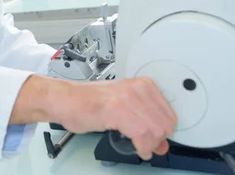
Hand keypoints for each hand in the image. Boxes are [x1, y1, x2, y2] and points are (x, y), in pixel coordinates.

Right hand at [58, 77, 176, 160]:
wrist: (65, 99)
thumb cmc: (88, 103)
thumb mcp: (123, 109)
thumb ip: (144, 122)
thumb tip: (161, 143)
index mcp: (143, 85)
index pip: (170, 115)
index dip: (164, 133)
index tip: (157, 141)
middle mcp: (138, 88)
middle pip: (165, 124)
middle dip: (158, 141)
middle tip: (147, 147)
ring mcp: (128, 98)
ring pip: (156, 130)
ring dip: (149, 146)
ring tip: (140, 148)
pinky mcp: (117, 109)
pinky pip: (141, 134)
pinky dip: (142, 147)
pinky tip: (136, 149)